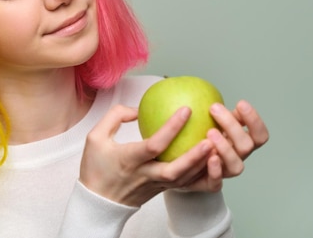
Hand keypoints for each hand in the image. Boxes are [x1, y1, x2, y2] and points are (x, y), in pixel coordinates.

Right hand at [79, 104, 218, 206]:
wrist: (98, 202)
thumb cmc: (95, 167)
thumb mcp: (95, 137)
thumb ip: (115, 117)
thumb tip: (137, 109)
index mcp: (129, 159)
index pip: (154, 145)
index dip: (171, 127)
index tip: (186, 110)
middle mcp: (145, 174)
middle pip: (175, 169)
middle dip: (195, 155)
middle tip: (211, 138)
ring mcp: (155, 185)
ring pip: (184, 179)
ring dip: (201, 164)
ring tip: (217, 146)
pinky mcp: (161, 190)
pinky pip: (184, 184)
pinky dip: (199, 173)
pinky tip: (210, 158)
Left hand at [181, 100, 269, 191]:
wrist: (183, 167)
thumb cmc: (198, 139)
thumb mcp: (208, 122)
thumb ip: (215, 112)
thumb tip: (209, 93)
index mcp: (241, 142)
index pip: (259, 134)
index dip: (255, 120)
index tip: (240, 103)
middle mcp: (238, 158)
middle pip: (247, 146)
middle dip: (233, 126)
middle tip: (214, 109)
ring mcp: (225, 172)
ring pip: (236, 166)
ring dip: (226, 147)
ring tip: (210, 132)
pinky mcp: (210, 184)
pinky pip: (217, 183)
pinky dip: (215, 171)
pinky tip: (209, 157)